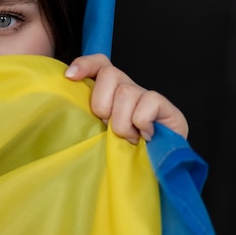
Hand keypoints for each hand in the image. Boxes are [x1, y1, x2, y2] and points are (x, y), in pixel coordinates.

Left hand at [65, 54, 188, 143]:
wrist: (154, 171)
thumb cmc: (120, 152)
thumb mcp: (96, 132)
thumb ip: (85, 116)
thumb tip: (69, 101)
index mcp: (110, 91)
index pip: (99, 63)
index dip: (85, 65)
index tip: (70, 76)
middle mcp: (128, 88)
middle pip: (109, 74)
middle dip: (102, 105)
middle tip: (108, 126)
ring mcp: (147, 96)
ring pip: (125, 92)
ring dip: (122, 122)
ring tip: (128, 137)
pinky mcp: (166, 106)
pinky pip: (147, 103)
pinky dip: (142, 123)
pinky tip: (146, 136)